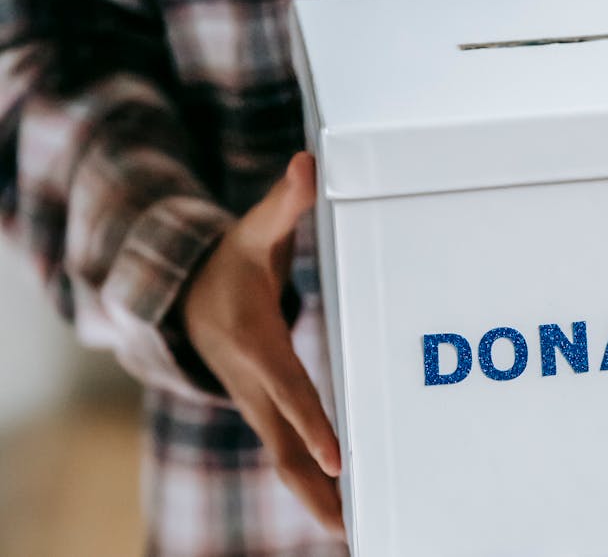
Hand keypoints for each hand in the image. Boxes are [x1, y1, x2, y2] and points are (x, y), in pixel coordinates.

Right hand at [181, 152, 343, 534]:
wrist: (179, 298)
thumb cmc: (226, 264)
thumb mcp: (254, 231)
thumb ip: (286, 203)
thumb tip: (309, 162)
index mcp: (256, 345)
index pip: (290, 389)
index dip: (313, 423)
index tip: (340, 459)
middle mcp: (254, 385)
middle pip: (285, 445)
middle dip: (316, 487)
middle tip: (352, 526)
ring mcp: (255, 405)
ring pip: (284, 460)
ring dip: (315, 499)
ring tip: (354, 534)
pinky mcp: (262, 413)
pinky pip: (287, 455)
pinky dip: (310, 486)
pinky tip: (342, 512)